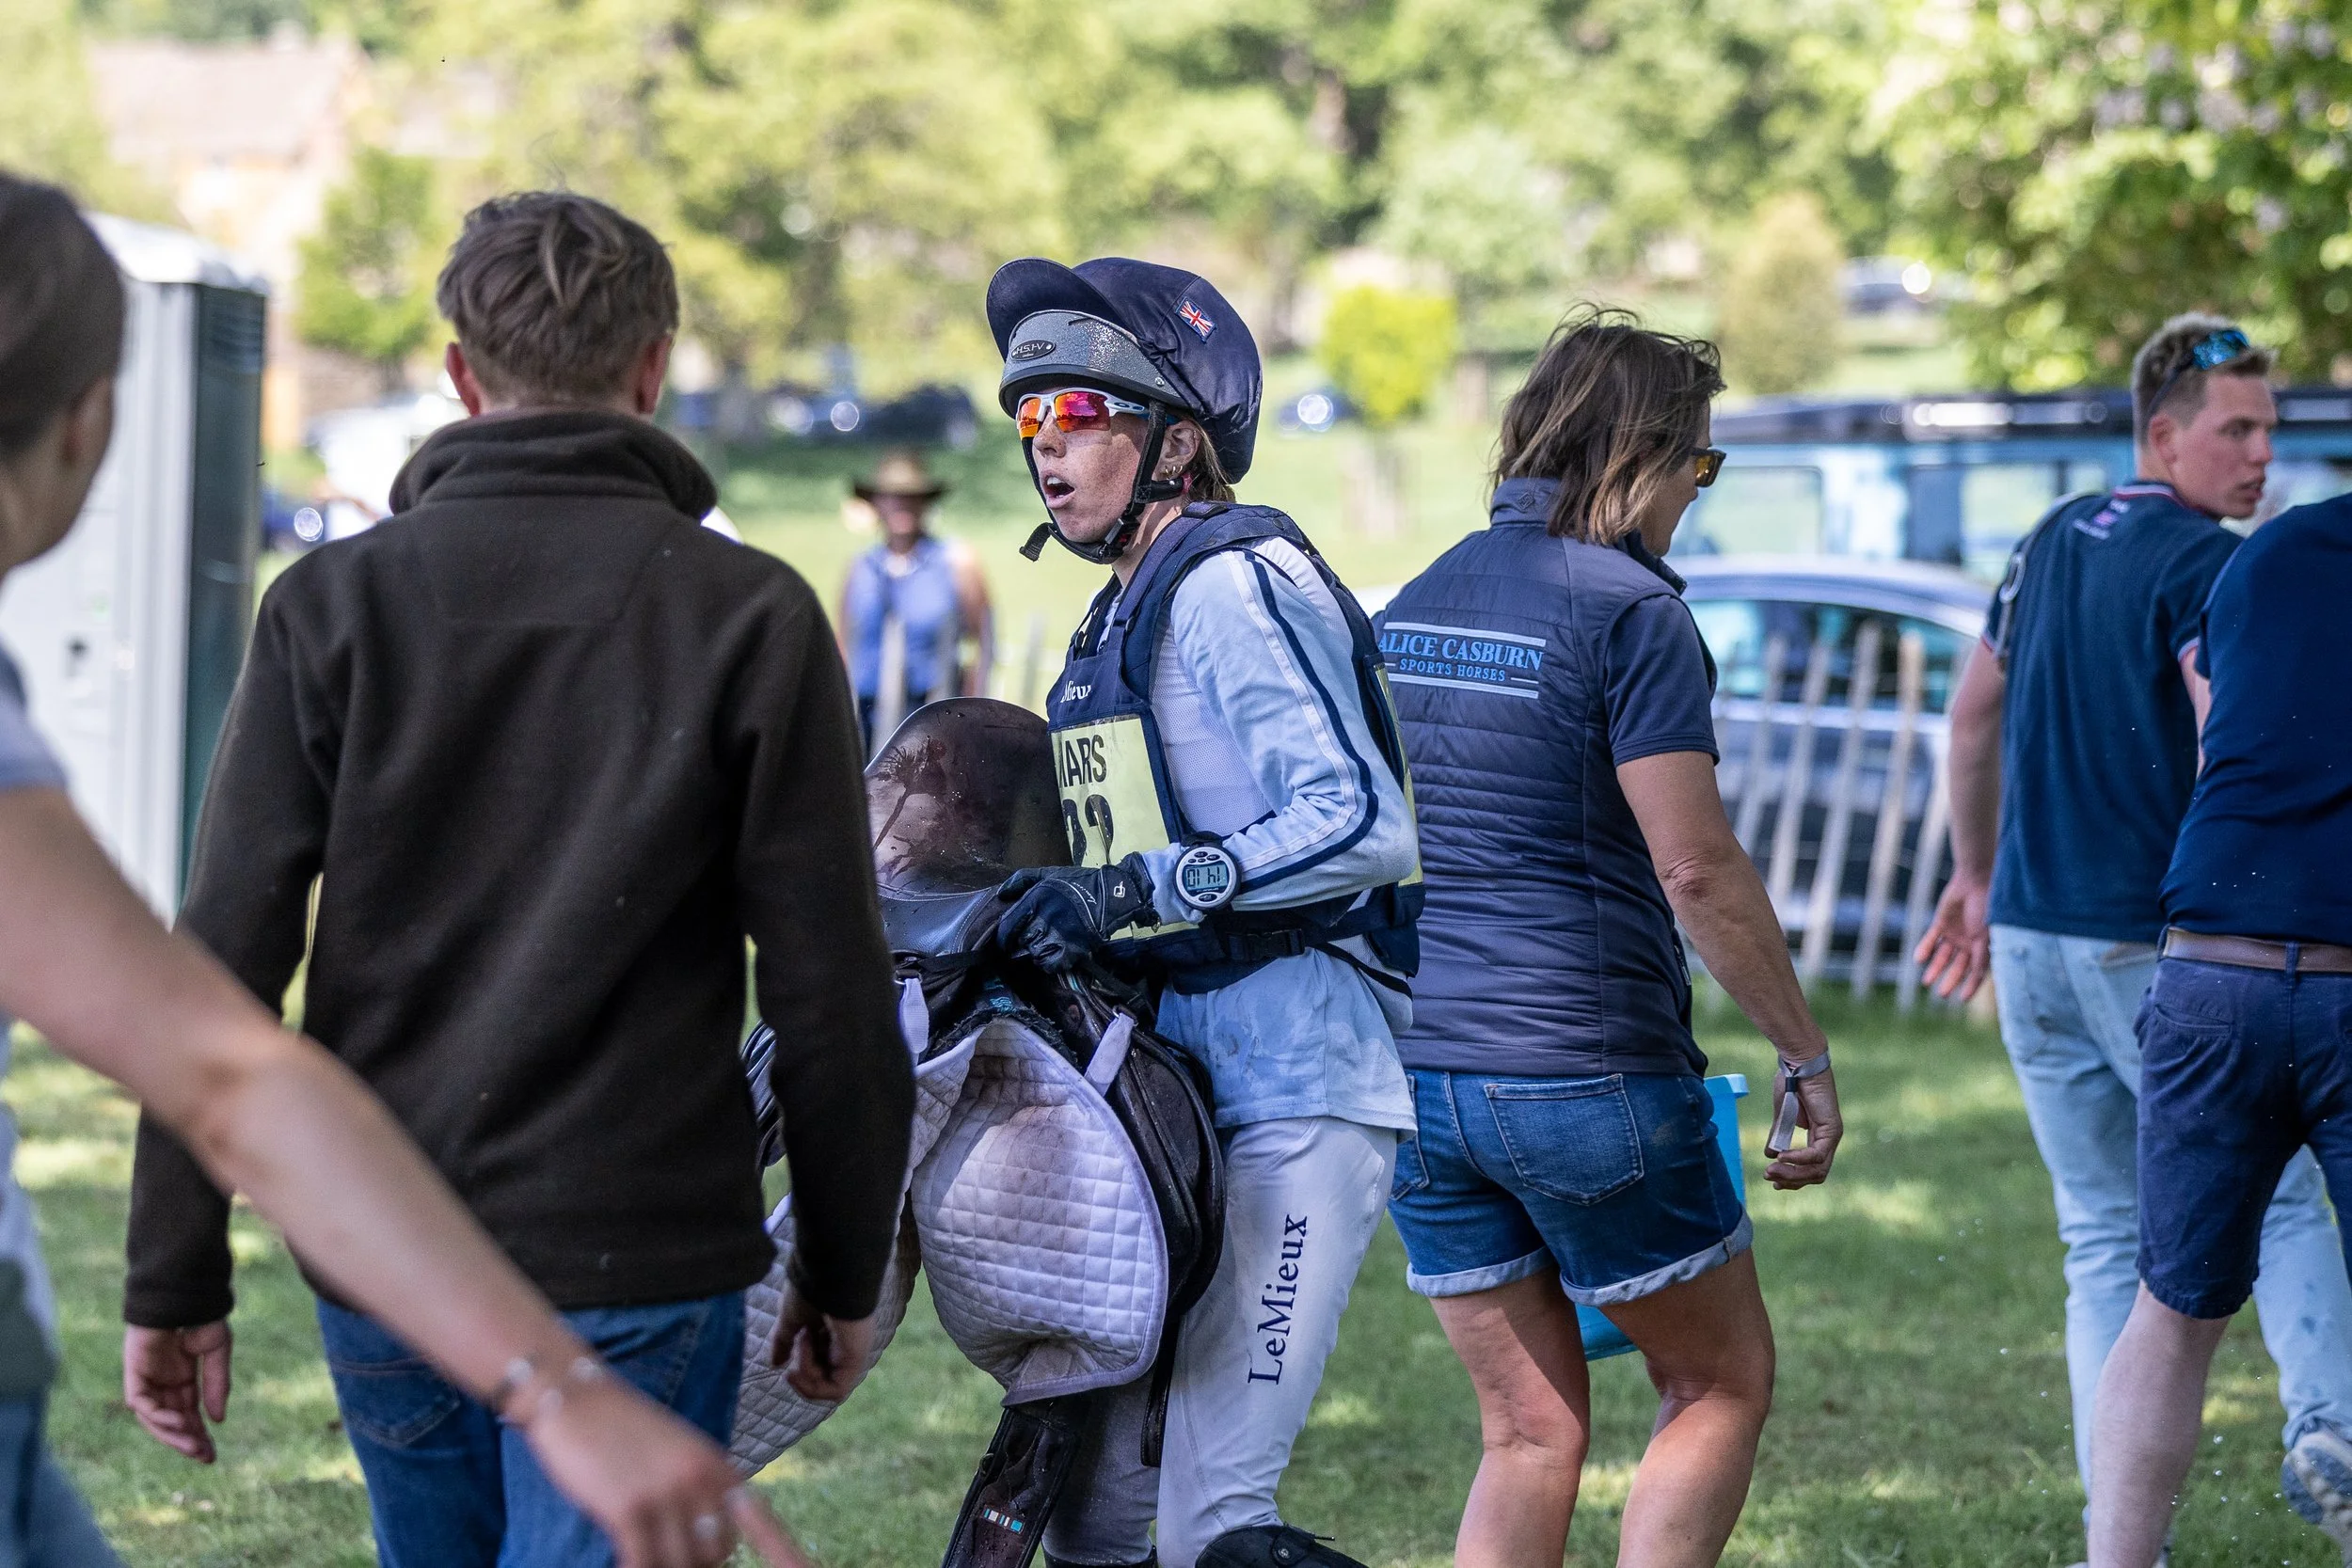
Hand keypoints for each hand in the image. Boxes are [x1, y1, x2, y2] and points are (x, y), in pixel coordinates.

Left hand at [123, 1321, 231, 1462]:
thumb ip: (217, 1385)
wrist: (184, 1293)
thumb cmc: (202, 1316)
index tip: (212, 1454)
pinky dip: (158, 1416)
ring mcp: (147, 1378)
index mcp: (183, 1377)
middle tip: (205, 1457)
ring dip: (172, 1434)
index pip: (188, 1414)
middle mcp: (162, 1382)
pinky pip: (141, 1403)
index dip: (199, 1434)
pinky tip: (179, 1421)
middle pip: (171, 1421)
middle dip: (186, 1440)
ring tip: (193, 1447)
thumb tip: (217, 1420)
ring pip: (153, 1418)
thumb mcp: (217, 1354)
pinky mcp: (134, 1372)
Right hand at [523, 1368, 812, 1567]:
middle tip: (662, 1543)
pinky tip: (624, 1560)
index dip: (788, 1555)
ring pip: (681, 1566)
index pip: (762, 1522)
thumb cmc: (625, 1432)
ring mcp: (667, 1494)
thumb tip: (712, 1548)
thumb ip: (701, 1494)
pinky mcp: (629, 1508)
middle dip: (694, 1562)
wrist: (576, 1394)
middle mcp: (701, 1480)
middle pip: (716, 1555)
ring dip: (663, 1564)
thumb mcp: (678, 1454)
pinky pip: (643, 1564)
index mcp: (719, 1467)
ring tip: (639, 1543)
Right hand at [770, 1280, 875, 1403]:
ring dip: (805, 1373)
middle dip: (801, 1370)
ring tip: (804, 1342)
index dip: (800, 1364)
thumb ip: (785, 1342)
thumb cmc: (812, 1288)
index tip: (792, 1345)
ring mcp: (851, 1353)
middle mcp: (844, 1345)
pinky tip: (803, 1363)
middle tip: (798, 1341)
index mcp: (831, 1332)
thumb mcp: (791, 1319)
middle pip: (821, 1378)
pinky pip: (835, 1390)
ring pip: (826, 1387)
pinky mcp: (855, 1359)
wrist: (829, 1272)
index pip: (817, 1363)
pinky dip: (814, 1385)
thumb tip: (775, 1364)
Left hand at [993, 856, 1156, 970]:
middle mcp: (1042, 920)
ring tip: (1046, 944)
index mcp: (1034, 900)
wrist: (1110, 895)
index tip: (1007, 939)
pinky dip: (1049, 963)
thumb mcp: (1048, 873)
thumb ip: (1022, 879)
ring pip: (1034, 954)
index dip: (1005, 936)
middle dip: (1025, 941)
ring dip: (1037, 952)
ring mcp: (1057, 937)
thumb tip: (1001, 893)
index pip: (1008, 927)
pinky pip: (1050, 965)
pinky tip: (1054, 955)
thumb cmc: (1078, 882)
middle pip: (1021, 941)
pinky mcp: (1071, 950)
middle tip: (1034, 937)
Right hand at [1763, 1063, 1840, 1190]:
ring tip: (1772, 1170)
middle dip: (1790, 1180)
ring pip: (1818, 1170)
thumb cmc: (1790, 1083)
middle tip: (1768, 1176)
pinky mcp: (1832, 1129)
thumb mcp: (1782, 1116)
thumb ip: (1779, 1135)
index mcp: (1818, 1137)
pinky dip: (1798, 1158)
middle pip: (1815, 1175)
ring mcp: (1833, 1136)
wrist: (1798, 1064)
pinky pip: (1817, 1155)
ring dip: (1793, 1173)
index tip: (1771, 1177)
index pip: (1811, 1169)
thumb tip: (1770, 1155)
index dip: (1792, 1178)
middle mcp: (1828, 1140)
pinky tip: (1782, 1157)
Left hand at [1913, 870, 1991, 1001]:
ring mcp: (1955, 933)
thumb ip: (1983, 953)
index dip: (1971, 985)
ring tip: (1926, 983)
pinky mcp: (1942, 923)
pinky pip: (1931, 939)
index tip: (1963, 999)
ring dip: (1935, 968)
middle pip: (1958, 966)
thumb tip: (1980, 975)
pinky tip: (1918, 960)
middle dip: (1950, 980)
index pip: (1977, 971)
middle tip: (1942, 995)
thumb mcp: (1987, 933)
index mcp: (1984, 946)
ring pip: (1943, 955)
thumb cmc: (1988, 906)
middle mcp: (1969, 942)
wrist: (1975, 879)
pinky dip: (1925, 949)